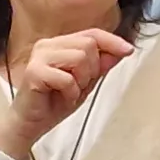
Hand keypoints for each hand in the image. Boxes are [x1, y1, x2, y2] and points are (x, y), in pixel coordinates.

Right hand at [0, 28, 135, 159]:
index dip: (112, 41)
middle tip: (80, 86)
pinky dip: (70, 92)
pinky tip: (62, 98)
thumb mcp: (85, 83)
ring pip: (80, 58)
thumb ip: (100, 66)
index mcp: (59, 44)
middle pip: (88, 44)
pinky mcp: (34, 71)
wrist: (30, 125)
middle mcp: (47, 45)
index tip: (128, 50)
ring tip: (70, 92)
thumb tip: (120, 51)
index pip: (91, 34)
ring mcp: (39, 56)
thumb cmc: (53, 103)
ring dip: (81, 81)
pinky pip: (67, 78)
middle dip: (92, 69)